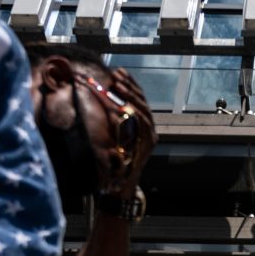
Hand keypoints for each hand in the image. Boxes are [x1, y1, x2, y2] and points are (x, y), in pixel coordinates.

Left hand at [107, 68, 156, 193]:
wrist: (122, 183)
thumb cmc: (115, 160)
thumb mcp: (113, 135)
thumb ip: (112, 119)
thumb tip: (102, 98)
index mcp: (142, 124)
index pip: (137, 98)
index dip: (129, 84)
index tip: (119, 72)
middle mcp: (150, 127)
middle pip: (141, 101)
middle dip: (129, 86)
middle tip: (117, 74)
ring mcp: (151, 135)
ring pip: (143, 109)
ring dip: (130, 95)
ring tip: (118, 84)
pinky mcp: (150, 143)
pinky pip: (143, 124)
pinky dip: (135, 112)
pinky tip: (126, 104)